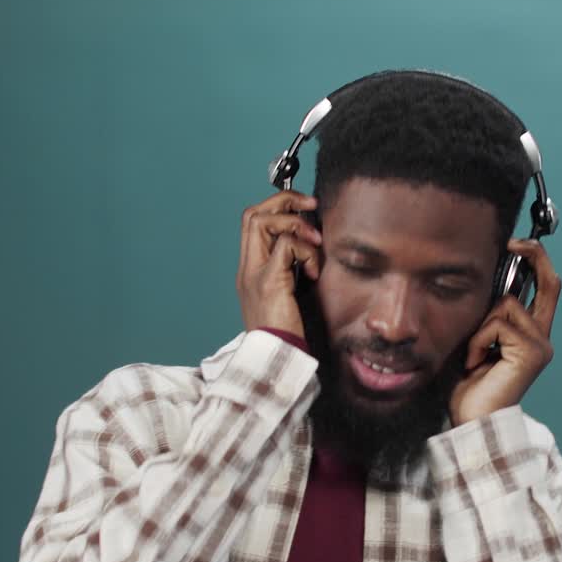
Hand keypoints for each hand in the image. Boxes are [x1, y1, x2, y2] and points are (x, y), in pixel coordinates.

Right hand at [236, 191, 322, 336]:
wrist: (277, 361)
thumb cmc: (289, 333)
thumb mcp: (288, 295)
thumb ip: (292, 270)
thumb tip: (312, 245)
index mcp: (250, 271)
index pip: (252, 222)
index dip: (277, 207)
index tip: (305, 211)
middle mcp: (247, 269)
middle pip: (252, 213)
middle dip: (284, 200)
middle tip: (311, 205)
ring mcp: (253, 274)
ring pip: (261, 221)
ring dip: (295, 223)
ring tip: (315, 243)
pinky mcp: (268, 282)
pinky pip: (286, 246)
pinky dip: (306, 252)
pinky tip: (313, 272)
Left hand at [449, 239, 561, 425]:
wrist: (472, 421)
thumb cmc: (469, 385)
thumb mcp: (477, 340)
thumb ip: (488, 316)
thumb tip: (487, 283)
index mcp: (530, 334)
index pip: (544, 290)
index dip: (536, 262)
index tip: (516, 244)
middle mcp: (542, 338)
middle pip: (550, 284)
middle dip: (536, 255)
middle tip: (516, 242)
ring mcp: (540, 345)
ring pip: (508, 304)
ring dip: (481, 325)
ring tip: (474, 354)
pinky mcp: (531, 352)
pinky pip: (497, 324)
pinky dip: (479, 339)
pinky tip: (475, 362)